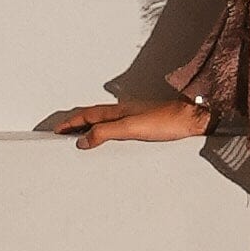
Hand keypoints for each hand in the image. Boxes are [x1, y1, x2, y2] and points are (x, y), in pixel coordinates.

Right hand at [47, 95, 213, 149]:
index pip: (86, 116)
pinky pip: (116, 125)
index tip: (57, 130)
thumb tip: (83, 140)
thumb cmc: (167, 121)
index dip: (70, 123)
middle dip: (76, 122)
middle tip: (63, 131)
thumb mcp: (130, 129)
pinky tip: (111, 135)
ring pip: (104, 119)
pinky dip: (105, 130)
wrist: (192, 119)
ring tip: (80, 133)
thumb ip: (105, 133)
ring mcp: (134, 115)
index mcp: (117, 110)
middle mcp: (123, 110)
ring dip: (90, 125)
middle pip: (92, 115)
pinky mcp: (144, 122)